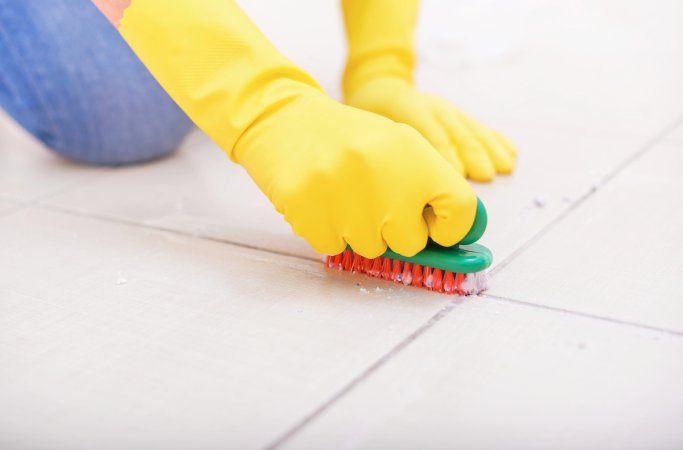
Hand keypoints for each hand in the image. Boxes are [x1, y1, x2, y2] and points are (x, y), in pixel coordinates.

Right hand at [235, 88, 477, 257]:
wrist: (286, 119)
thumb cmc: (349, 140)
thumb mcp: (398, 147)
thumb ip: (429, 186)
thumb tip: (460, 235)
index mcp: (415, 155)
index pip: (461, 209)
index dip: (451, 227)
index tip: (434, 225)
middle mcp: (384, 176)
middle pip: (411, 242)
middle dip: (395, 230)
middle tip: (373, 198)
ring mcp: (344, 197)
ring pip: (369, 249)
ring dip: (357, 229)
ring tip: (340, 192)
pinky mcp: (308, 212)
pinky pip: (332, 247)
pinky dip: (327, 230)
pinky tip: (319, 199)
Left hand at [346, 77, 516, 181]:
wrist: (382, 90)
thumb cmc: (374, 120)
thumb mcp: (373, 131)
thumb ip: (389, 153)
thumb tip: (405, 187)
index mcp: (408, 111)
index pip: (430, 133)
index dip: (446, 155)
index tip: (457, 176)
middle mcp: (432, 107)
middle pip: (455, 132)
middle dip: (472, 154)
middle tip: (484, 176)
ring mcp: (447, 110)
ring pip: (472, 130)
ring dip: (490, 150)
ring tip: (503, 168)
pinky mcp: (458, 114)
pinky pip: (480, 127)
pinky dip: (496, 141)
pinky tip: (510, 153)